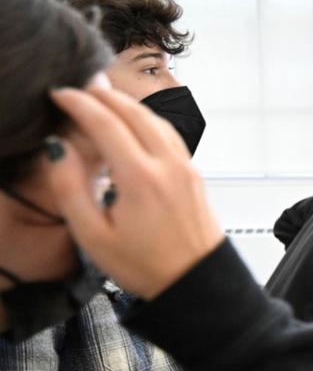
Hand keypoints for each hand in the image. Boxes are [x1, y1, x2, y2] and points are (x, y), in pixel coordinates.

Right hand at [44, 85, 222, 298]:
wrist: (197, 283)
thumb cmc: (147, 266)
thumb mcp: (94, 236)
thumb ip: (70, 188)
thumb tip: (57, 148)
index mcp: (141, 177)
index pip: (104, 122)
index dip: (77, 103)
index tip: (58, 94)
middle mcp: (168, 165)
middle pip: (133, 111)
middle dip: (103, 94)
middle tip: (77, 87)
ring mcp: (186, 167)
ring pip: (155, 119)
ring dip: (127, 103)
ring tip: (101, 97)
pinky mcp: (194, 174)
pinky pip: (169, 134)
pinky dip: (147, 119)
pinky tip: (133, 123)